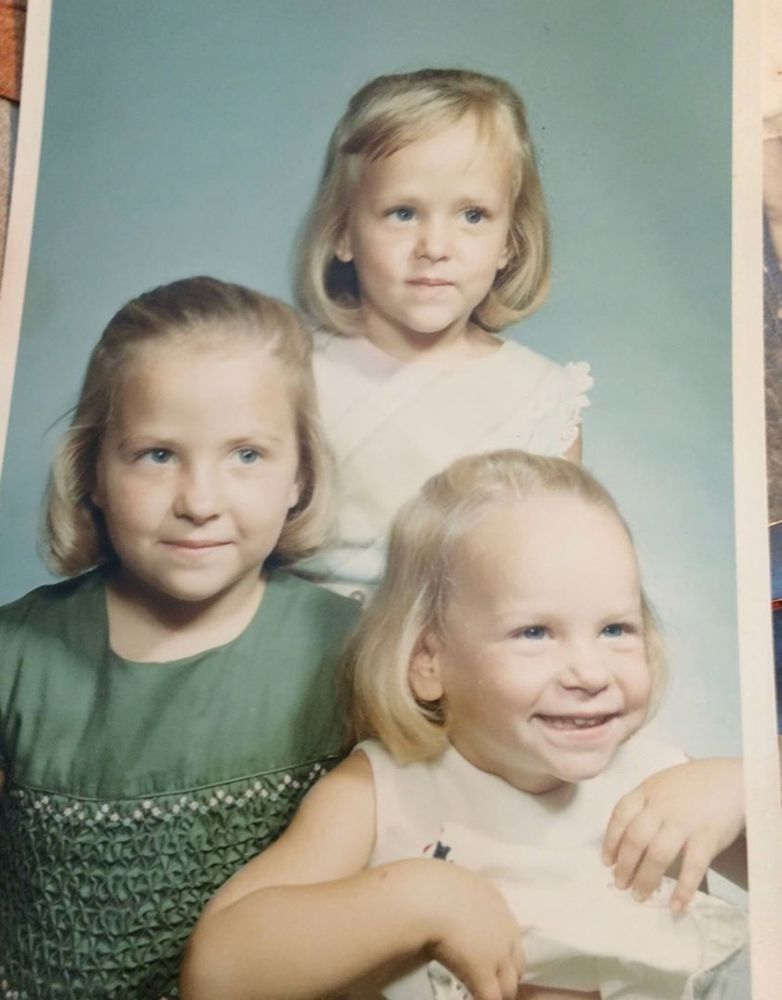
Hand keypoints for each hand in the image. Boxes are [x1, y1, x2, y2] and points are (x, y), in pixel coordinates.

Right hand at [418, 861, 524, 999]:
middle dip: (506, 975)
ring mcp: (497, 953)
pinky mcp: (484, 973)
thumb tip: (447, 911)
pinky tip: (472, 999)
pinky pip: (491, 998)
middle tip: (489, 981)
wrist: (427, 897)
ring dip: (497, 992)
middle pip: (517, 963)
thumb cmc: (432, 883)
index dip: (501, 950)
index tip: (488, 957)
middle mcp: (505, 928)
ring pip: (509, 986)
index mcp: (496, 902)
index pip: (510, 934)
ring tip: (482, 995)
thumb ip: (459, 899)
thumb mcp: (452, 883)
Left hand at [602, 757, 743, 910]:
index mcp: (647, 790)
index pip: (620, 815)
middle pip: (635, 839)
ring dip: (646, 880)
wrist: (733, 781)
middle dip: (624, 865)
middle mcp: (662, 806)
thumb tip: (625, 841)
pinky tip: (675, 905)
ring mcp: (684, 821)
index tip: (606, 861)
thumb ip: (645, 805)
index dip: (610, 841)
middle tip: (620, 884)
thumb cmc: (694, 785)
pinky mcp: (707, 837)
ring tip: (639, 897)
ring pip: (658, 855)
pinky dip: (683, 889)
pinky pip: (692, 868)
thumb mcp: (662, 784)